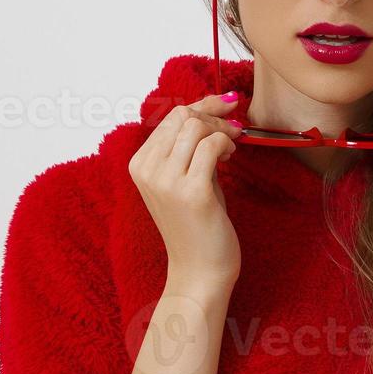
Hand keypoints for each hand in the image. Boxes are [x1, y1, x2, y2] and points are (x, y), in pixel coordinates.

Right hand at [128, 92, 244, 293]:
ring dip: (221, 130)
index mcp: (139, 164)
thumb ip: (188, 146)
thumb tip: (210, 108)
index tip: (225, 103)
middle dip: (213, 116)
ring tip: (230, 148)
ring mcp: (167, 181)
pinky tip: (230, 157)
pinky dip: (226, 144)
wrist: (199, 270)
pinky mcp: (192, 192)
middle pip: (182, 116)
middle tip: (233, 130)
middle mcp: (147, 170)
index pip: (170, 116)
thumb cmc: (195, 223)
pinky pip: (211, 146)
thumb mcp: (183, 177)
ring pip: (196, 127)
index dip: (202, 105)